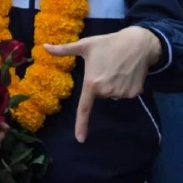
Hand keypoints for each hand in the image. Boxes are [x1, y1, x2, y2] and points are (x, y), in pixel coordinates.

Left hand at [45, 26, 161, 142]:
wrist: (138, 43)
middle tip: (107, 67)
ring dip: (115, 84)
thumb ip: (64, 50)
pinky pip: (126, 94)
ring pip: (113, 94)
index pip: (84, 108)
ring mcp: (121, 93)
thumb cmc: (108, 43)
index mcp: (92, 83)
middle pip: (100, 94)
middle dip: (102, 83)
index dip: (81, 125)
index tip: (80, 139)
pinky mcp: (134, 93)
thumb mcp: (85, 45)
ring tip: (119, 67)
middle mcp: (106, 91)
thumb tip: (44, 47)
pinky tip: (128, 72)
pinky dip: (127, 86)